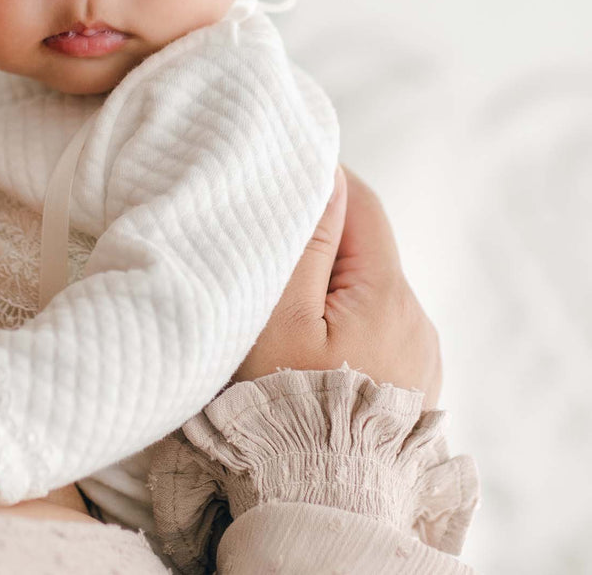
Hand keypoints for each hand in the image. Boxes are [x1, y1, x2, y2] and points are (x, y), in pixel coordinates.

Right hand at [236, 167, 441, 406]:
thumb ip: (308, 243)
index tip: (278, 183)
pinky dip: (341, 323)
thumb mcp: (281, 317)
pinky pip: (374, 329)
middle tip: (264, 258)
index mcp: (388, 295)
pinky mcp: (409, 384)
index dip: (322, 183)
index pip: (362, 206)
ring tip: (280, 313)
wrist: (319, 504)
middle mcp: (416, 320)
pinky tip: (307, 350)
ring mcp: (418, 356)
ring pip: (367, 291)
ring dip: (328, 286)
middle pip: (364, 249)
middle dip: (318, 242)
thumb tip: (328, 177)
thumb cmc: (286, 407)